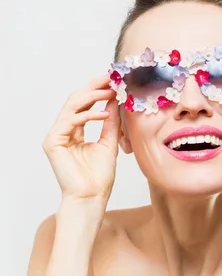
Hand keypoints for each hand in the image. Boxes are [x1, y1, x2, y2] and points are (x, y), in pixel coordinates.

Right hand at [42, 74, 120, 204]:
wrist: (91, 198)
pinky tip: (105, 113)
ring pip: (71, 106)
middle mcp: (63, 131)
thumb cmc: (99, 177)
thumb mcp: (109, 141)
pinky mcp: (52, 142)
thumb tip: (114, 99)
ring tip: (110, 91)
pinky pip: (70, 121)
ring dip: (92, 96)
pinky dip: (88, 115)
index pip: (83, 104)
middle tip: (110, 78)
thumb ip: (110, 121)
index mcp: (74, 132)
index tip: (112, 80)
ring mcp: (56, 136)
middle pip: (75, 100)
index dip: (96, 90)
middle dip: (93, 87)